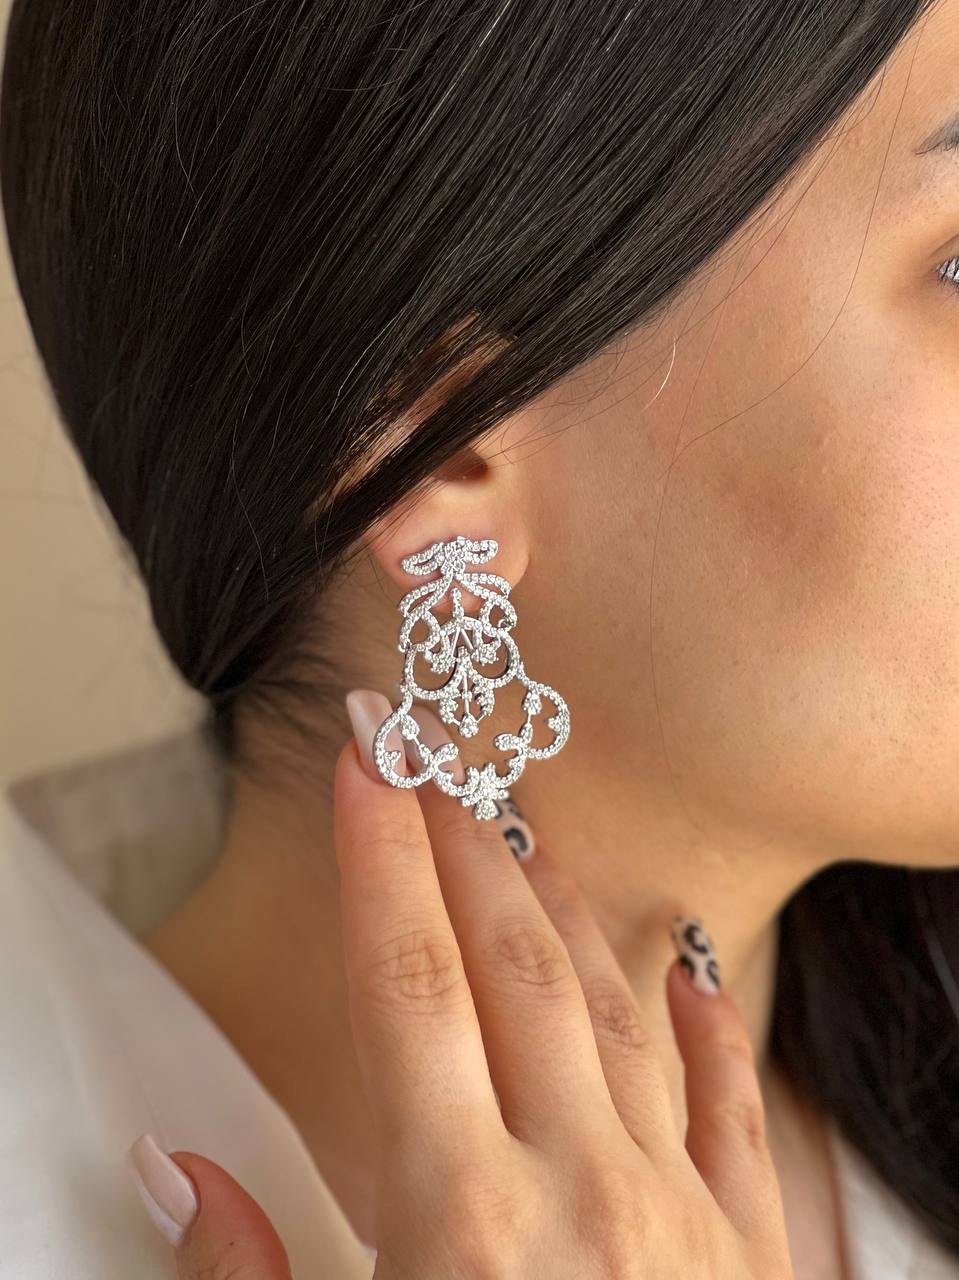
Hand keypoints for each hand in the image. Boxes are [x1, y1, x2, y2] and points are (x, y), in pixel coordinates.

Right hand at [130, 692, 793, 1277]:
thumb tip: (182, 1170)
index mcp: (462, 1224)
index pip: (407, 985)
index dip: (377, 859)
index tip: (361, 764)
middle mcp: (581, 1189)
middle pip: (510, 966)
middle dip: (461, 845)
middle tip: (428, 758)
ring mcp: (679, 1215)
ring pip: (614, 1008)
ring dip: (562, 907)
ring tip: (523, 831)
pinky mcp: (752, 1256)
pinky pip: (733, 1109)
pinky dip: (706, 1027)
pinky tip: (688, 967)